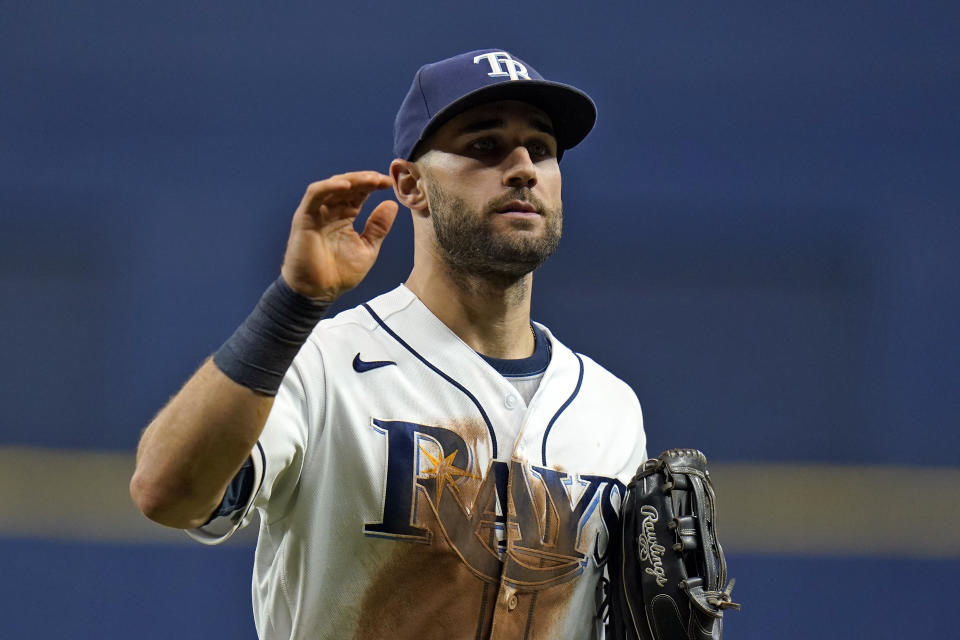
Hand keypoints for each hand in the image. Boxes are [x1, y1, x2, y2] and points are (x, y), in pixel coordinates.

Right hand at [280, 171, 398, 300]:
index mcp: (345, 216)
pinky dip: (329, 187)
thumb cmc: (340, 274)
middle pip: (348, 186)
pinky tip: (347, 186)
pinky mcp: (304, 217)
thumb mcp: (368, 248)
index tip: (390, 184)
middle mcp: (330, 211)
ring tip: (370, 180)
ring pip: (332, 186)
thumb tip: (392, 204)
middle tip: (383, 179)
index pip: (360, 193)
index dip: (374, 186)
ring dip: (352, 180)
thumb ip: (378, 227)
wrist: (318, 292)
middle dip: (366, 180)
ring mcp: (316, 212)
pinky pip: (315, 195)